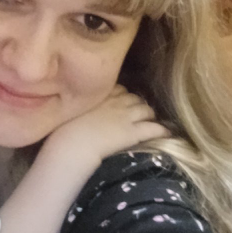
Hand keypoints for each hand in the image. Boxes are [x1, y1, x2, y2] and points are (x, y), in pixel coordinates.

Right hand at [49, 86, 168, 167]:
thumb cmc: (64, 130)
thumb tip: (80, 111)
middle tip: (139, 115)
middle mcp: (115, 101)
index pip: (119, 89)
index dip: (123, 96)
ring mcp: (126, 116)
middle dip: (139, 105)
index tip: (122, 103)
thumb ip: (79, 106)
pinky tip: (168, 134)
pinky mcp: (133, 132)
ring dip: (150, 115)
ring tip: (151, 123)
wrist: (72, 143)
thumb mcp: (69, 111)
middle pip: (135, 98)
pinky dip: (162, 130)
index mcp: (100, 94)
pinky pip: (154, 128)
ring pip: (147, 110)